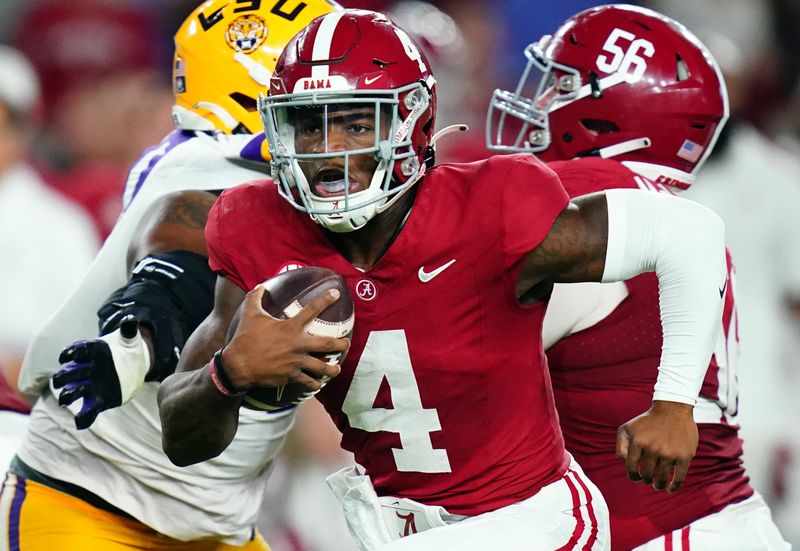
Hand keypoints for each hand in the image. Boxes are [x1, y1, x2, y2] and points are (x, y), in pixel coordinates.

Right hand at [53, 317, 150, 429]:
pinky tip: (80, 422)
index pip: (81, 350)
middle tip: (59, 380)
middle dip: (64, 376)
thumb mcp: (130, 339)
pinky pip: (88, 409)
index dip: (73, 352)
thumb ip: (129, 331)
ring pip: (75, 390)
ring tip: (66, 399)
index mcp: (94, 352)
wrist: (132, 366)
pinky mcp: (98, 399)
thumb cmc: (127, 349)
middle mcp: (88, 369)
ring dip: (69, 394)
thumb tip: (131, 320)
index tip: (66, 355)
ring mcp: (91, 385)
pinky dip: (84, 417)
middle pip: (72, 372)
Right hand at [222, 285, 347, 391]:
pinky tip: (318, 384)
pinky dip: (315, 383)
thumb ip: (256, 298)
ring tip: (337, 369)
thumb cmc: (245, 338)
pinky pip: (308, 382)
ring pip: (321, 367)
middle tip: (347, 344)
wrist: (239, 365)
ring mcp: (296, 362)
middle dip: (341, 344)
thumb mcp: (250, 314)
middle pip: (327, 344)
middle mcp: (298, 345)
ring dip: (332, 369)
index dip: (325, 300)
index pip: (312, 310)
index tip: (336, 294)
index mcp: (291, 328)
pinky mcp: (291, 376)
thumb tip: (260, 285)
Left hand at [616, 400, 697, 491]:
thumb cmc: (647, 421)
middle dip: (646, 479)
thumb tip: (624, 464)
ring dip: (658, 485)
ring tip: (657, 485)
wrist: (672, 409)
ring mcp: (670, 453)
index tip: (636, 477)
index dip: (633, 476)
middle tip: (648, 478)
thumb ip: (620, 446)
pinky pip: (679, 477)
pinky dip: (674, 486)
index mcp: (638, 442)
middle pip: (647, 474)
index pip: (632, 468)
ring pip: (662, 478)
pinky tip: (670, 489)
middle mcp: (653, 448)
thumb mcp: (627, 428)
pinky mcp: (684, 455)